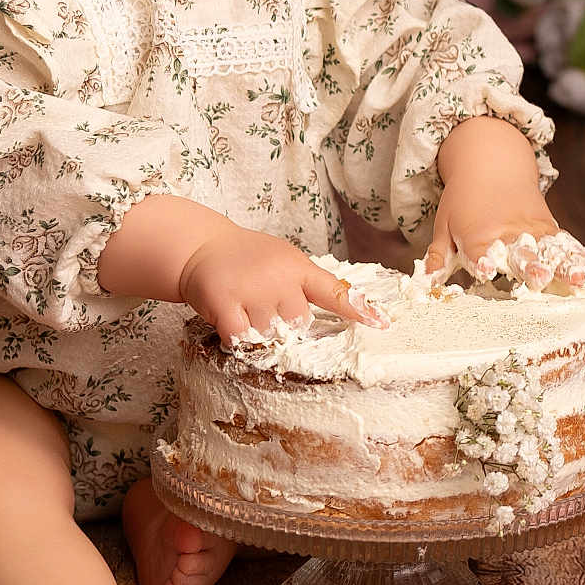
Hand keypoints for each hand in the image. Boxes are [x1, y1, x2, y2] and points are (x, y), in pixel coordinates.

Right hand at [178, 225, 389, 344]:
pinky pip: (240, 338)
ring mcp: (250, 287)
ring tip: (244, 309)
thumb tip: (347, 310)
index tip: (383, 324)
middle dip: (284, 325)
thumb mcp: (284, 260)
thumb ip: (309, 285)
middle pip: (298, 325)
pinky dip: (236, 337)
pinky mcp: (223, 300)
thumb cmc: (247, 258)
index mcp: (297, 266)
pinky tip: (230, 320)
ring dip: (257, 331)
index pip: (333, 290)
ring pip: (269, 334)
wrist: (201, 245)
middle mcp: (277, 275)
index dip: (358, 309)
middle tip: (264, 307)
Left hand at [424, 169, 584, 292]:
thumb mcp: (445, 224)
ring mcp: (530, 228)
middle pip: (518, 251)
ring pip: (547, 249)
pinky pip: (564, 242)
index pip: (478, 249)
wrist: (490, 163)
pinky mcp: (548, 226)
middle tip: (537, 277)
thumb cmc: (463, 200)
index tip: (484, 269)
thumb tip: (425, 282)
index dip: (481, 259)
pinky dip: (577, 255)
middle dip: (529, 265)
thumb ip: (439, 255)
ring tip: (573, 279)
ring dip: (561, 264)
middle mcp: (505, 231)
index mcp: (476, 233)